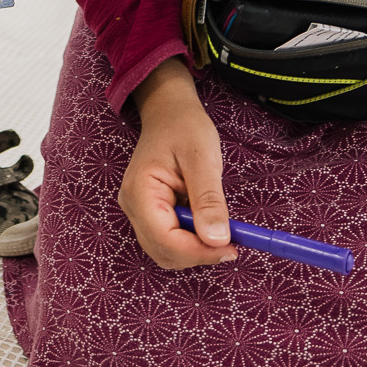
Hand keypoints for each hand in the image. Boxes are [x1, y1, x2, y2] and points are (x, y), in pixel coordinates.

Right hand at [119, 59, 235, 269]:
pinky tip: (207, 225)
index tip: (233, 247)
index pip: (165, 240)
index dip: (199, 251)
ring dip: (196, 251)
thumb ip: (208, 200)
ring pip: (166, 252)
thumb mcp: (203, 159)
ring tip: (220, 230)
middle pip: (164, 252)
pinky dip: (191, 243)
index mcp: (140, 192)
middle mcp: (133, 207)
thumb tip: (218, 240)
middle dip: (198, 254)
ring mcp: (138, 212)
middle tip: (233, 241)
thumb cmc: (185, 129)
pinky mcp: (149, 214)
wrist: (169, 113)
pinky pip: (169, 241)